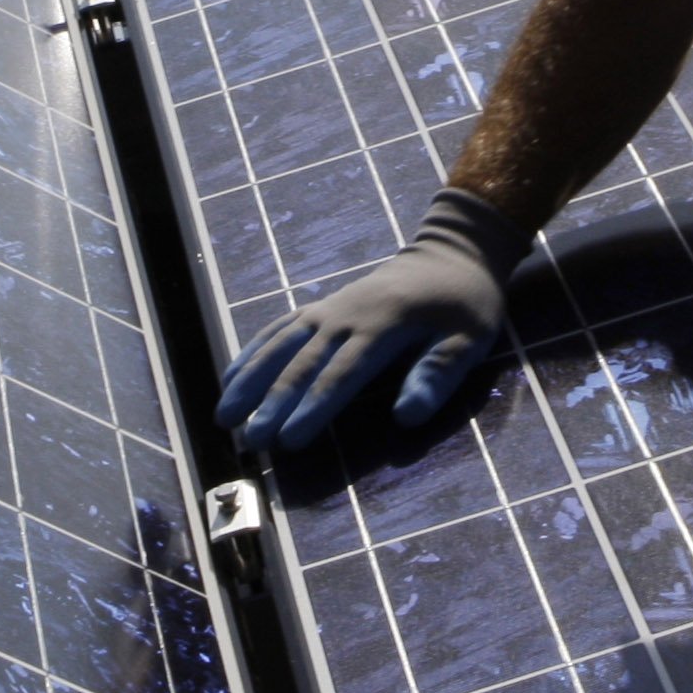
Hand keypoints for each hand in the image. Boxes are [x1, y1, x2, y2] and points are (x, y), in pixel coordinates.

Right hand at [216, 187, 530, 454]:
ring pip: (279, 343)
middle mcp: (346, 314)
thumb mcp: (468, 339)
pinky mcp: (320, 308)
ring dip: (249, 379)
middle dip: (272, 402)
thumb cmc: (464, 304)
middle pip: (302, 362)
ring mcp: (328, 308)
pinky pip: (278, 329)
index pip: (342, 373)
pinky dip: (252, 353)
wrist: (450, 253)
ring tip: (223, 415)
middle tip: (249, 439)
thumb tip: (406, 416)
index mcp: (384, 325)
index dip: (314, 408)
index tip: (290, 439)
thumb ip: (437, 374)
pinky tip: (231, 379)